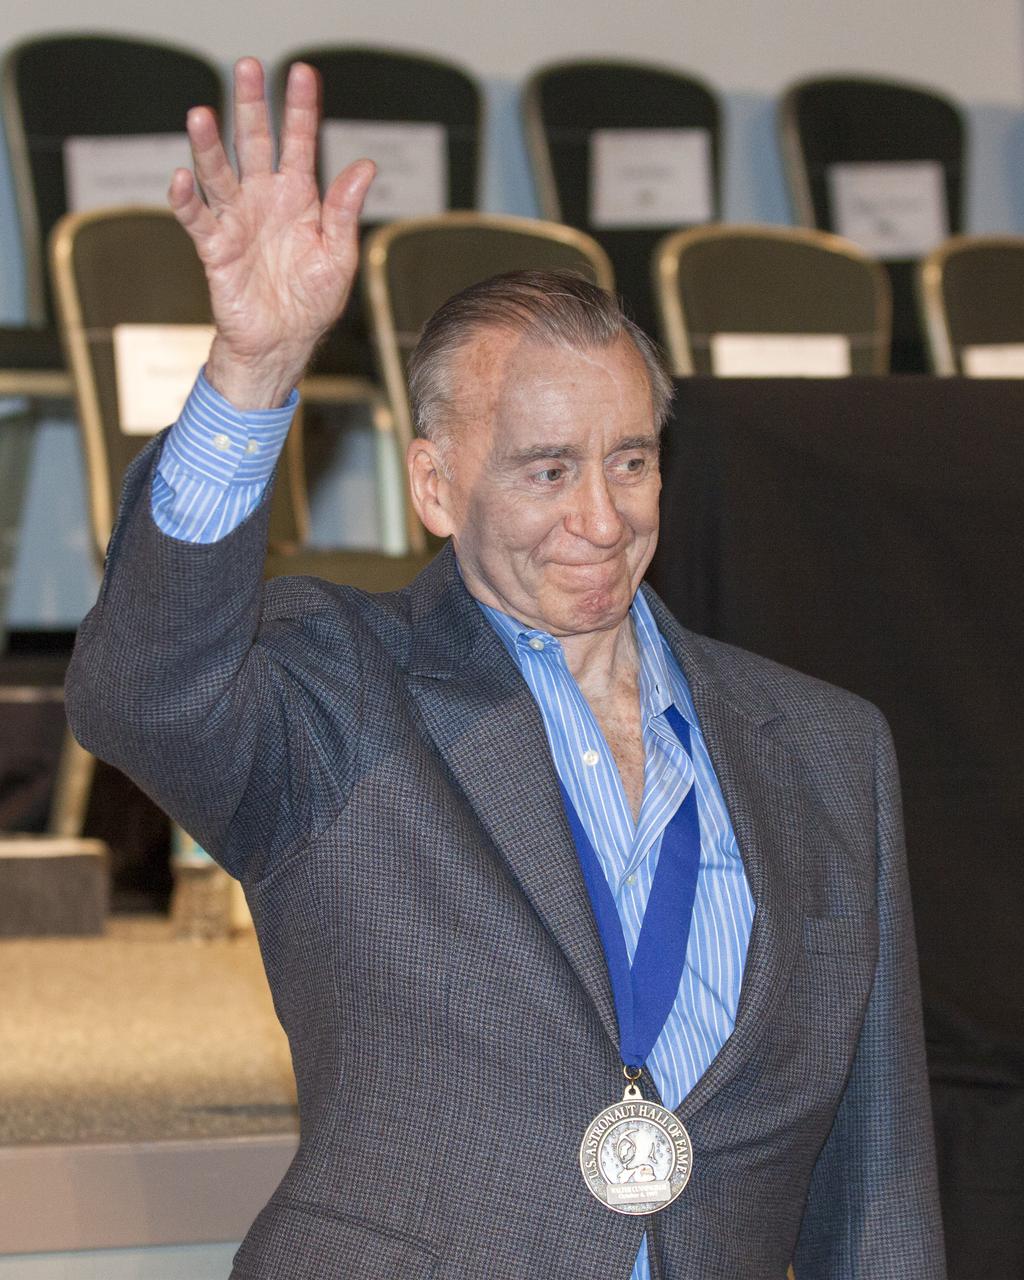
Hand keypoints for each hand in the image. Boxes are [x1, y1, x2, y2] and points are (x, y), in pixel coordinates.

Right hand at [168, 58, 374, 408]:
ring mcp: (237, 221)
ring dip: (209, 146)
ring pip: (219, 174)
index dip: (301, 110)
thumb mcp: (339, 256)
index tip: (302, 74)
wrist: (283, 344)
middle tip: (247, 68)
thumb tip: (365, 168)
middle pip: (255, 144)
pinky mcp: (215, 248)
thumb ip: (345, 211)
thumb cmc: (312, 302)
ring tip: (201, 114)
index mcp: (299, 198)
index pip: (300, 144)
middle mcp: (264, 200)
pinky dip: (187, 200)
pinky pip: (198, 219)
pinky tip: (181, 178)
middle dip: (252, 107)